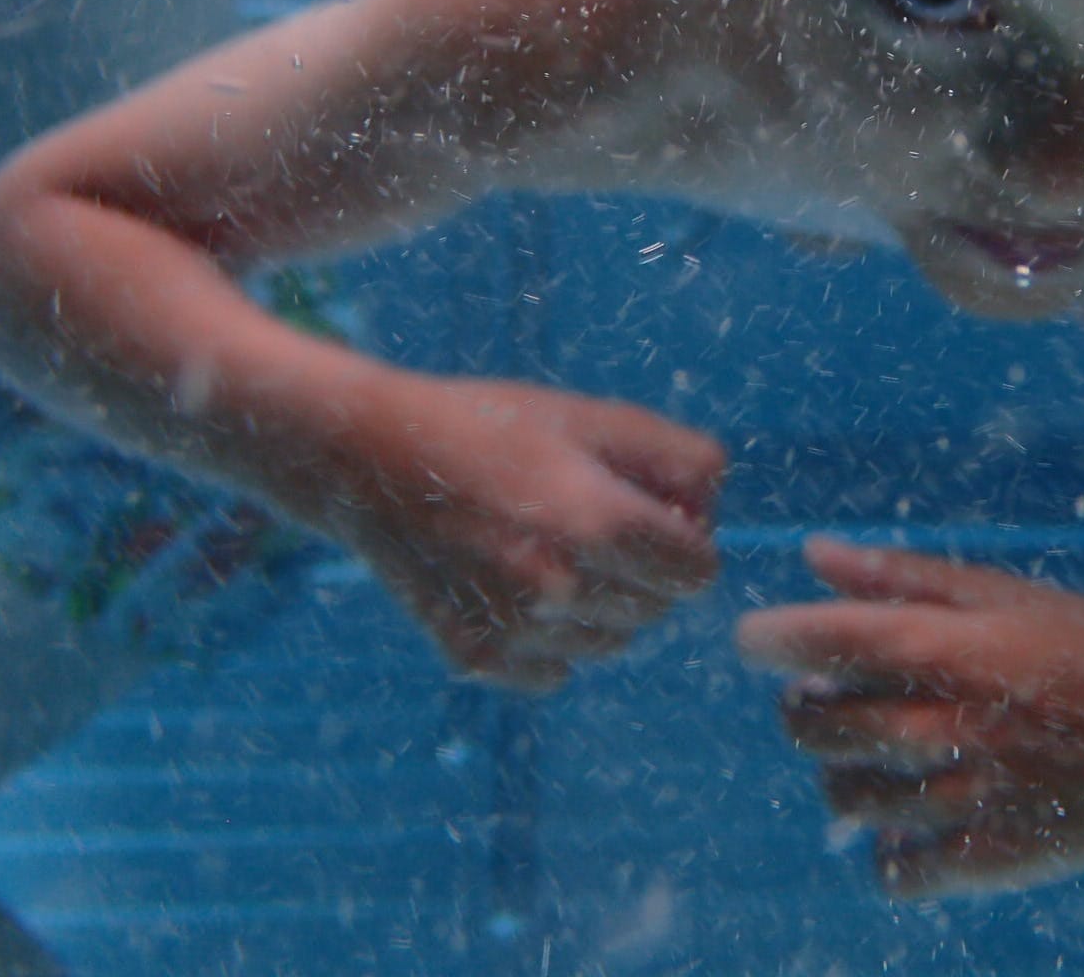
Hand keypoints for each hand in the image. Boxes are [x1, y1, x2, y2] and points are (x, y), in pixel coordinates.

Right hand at [322, 376, 722, 689]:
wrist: (371, 461)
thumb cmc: (495, 427)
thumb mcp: (595, 417)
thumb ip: (681, 459)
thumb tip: (711, 518)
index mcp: (597, 523)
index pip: (699, 572)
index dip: (684, 537)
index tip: (649, 508)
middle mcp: (560, 590)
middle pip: (659, 609)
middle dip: (645, 568)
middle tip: (591, 517)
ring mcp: (516, 632)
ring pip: (614, 642)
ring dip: (603, 603)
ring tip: (551, 546)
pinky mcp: (479, 659)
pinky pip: (560, 666)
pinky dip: (555, 636)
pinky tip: (516, 581)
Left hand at [736, 538, 1083, 895]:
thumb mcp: (1007, 595)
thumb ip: (902, 577)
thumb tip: (812, 553)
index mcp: (954, 649)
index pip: (823, 641)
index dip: (767, 637)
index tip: (759, 639)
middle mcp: (954, 726)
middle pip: (817, 724)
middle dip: (801, 706)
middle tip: (825, 695)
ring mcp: (972, 800)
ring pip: (846, 799)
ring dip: (841, 774)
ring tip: (879, 753)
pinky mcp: (992, 861)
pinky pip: (894, 872)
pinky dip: (886, 850)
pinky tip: (912, 819)